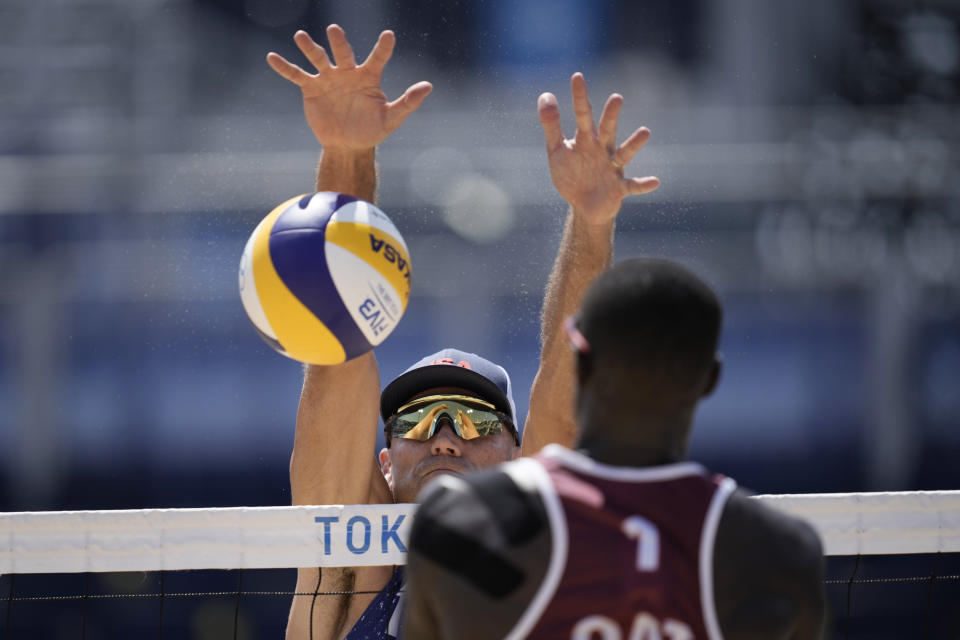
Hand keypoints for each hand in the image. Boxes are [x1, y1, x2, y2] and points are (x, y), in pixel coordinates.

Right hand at [267, 25, 432, 149]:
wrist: (348, 145)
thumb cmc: (372, 130)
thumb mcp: (391, 118)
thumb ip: (408, 102)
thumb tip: (428, 86)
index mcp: (369, 77)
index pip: (377, 58)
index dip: (383, 48)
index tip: (389, 35)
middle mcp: (348, 72)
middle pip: (343, 53)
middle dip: (338, 42)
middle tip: (334, 30)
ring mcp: (328, 78)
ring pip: (318, 58)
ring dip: (309, 48)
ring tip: (301, 36)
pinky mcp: (312, 88)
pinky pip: (297, 75)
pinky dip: (285, 67)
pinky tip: (272, 57)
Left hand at [538, 73, 659, 224]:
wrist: (584, 205)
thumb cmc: (571, 174)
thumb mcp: (557, 150)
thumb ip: (551, 125)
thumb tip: (546, 95)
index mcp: (586, 139)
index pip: (582, 114)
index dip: (579, 97)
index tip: (577, 76)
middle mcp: (602, 150)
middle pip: (607, 130)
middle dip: (611, 116)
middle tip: (616, 98)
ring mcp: (612, 168)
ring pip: (624, 154)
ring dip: (634, 144)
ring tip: (645, 132)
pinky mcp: (619, 188)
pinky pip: (633, 186)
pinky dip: (643, 184)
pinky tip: (655, 181)